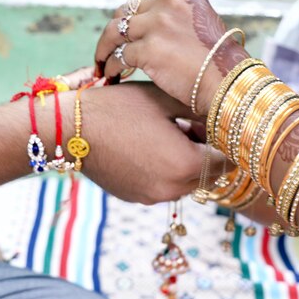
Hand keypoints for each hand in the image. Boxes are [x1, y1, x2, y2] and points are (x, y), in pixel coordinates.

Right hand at [78, 81, 223, 203]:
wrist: (70, 129)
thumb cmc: (118, 108)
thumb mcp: (165, 100)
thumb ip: (200, 111)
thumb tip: (222, 117)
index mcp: (186, 164)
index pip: (227, 162)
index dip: (228, 143)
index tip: (223, 127)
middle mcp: (173, 189)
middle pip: (209, 176)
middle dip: (208, 153)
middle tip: (195, 126)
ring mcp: (152, 197)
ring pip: (187, 183)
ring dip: (188, 163)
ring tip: (171, 133)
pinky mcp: (136, 197)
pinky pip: (164, 186)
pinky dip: (167, 170)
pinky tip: (151, 146)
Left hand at [93, 0, 248, 113]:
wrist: (230, 85)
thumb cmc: (223, 67)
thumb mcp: (209, 28)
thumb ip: (185, 23)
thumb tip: (163, 36)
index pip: (149, 2)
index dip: (136, 20)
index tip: (130, 37)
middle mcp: (169, 3)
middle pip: (127, 11)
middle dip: (115, 31)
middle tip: (107, 49)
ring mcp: (157, 25)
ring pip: (116, 30)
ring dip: (104, 47)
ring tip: (101, 64)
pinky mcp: (148, 49)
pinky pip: (120, 55)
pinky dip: (111, 66)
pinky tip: (110, 76)